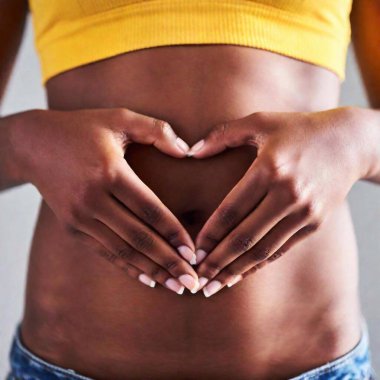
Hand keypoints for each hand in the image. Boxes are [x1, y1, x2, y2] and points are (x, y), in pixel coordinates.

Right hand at [10, 108, 199, 293]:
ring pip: (123, 250)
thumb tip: (188, 150)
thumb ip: (157, 130)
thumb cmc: (83, 128)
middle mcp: (94, 199)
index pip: (150, 210)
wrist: (33, 144)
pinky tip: (147, 278)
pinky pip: (104, 252)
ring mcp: (80, 216)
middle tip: (193, 282)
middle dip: (169, 262)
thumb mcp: (120, 118)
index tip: (193, 254)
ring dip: (152, 271)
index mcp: (110, 172)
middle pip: (139, 238)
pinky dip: (127, 267)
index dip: (174, 234)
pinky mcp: (72, 227)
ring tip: (176, 286)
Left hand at [187, 107, 365, 296]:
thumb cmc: (299, 129)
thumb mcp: (260, 121)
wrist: (349, 142)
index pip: (231, 210)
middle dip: (218, 261)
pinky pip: (281, 250)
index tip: (194, 251)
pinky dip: (259, 265)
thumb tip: (191, 152)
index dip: (210, 234)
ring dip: (236, 271)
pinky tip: (242, 274)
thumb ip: (223, 134)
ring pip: (263, 250)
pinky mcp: (314, 223)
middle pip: (245, 237)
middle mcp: (287, 194)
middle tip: (198, 279)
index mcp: (270, 169)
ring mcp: (304, 212)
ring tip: (215, 286)